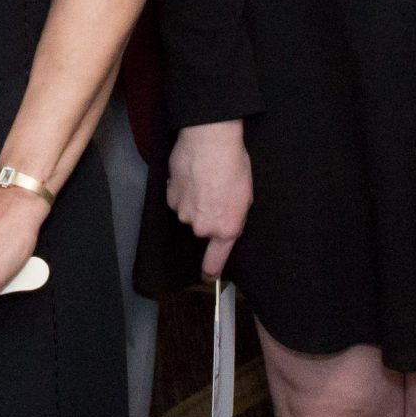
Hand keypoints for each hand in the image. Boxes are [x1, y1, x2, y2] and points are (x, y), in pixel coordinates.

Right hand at [167, 121, 251, 277]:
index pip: (215, 261)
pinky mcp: (169, 198)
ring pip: (189, 214)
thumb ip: (234, 216)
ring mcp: (183, 214)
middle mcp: (203, 227)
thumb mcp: (246, 195)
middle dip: (207, 217)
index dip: (211, 270)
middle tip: (216, 193)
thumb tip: (225, 221)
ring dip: (194, 202)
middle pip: (202, 230)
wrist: (209, 140)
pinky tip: (190, 176)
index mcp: (226, 229)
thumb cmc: (234, 164)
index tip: (208, 276)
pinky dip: (182, 191)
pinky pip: (176, 200)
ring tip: (203, 180)